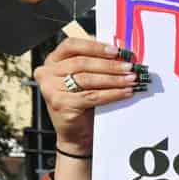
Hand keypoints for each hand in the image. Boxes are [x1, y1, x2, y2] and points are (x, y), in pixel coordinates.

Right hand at [35, 36, 141, 151]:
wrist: (75, 133)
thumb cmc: (82, 103)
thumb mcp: (84, 79)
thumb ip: (94, 64)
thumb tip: (121, 54)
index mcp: (52, 61)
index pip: (71, 45)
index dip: (95, 46)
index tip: (117, 51)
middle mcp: (47, 73)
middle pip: (82, 62)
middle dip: (110, 65)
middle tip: (130, 67)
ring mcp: (51, 89)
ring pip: (88, 79)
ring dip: (114, 79)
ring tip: (131, 80)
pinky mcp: (61, 104)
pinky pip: (92, 96)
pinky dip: (112, 94)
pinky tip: (126, 92)